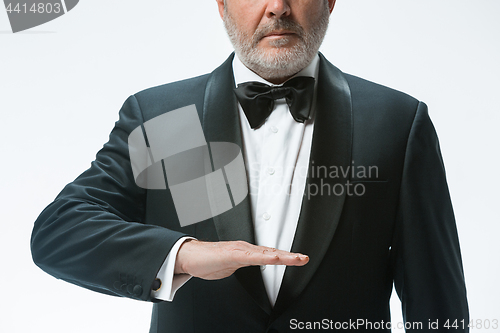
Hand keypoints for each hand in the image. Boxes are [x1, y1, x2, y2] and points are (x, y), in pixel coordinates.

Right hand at [174, 239, 308, 279]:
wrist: (191, 256)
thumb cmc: (209, 260)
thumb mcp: (232, 265)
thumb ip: (245, 264)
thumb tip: (255, 266)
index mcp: (247, 252)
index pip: (270, 254)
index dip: (287, 257)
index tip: (301, 259)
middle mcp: (246, 248)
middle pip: (272, 252)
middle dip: (290, 256)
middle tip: (304, 258)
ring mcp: (239, 250)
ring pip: (265, 253)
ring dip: (281, 255)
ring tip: (295, 258)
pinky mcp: (231, 254)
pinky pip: (250, 256)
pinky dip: (263, 257)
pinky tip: (273, 257)